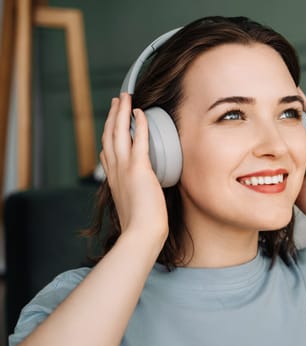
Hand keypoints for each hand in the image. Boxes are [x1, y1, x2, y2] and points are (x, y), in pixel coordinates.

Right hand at [100, 93, 167, 240]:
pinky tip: (141, 112)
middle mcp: (115, 172)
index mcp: (113, 181)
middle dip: (113, 117)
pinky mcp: (138, 169)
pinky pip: (138, 140)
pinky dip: (139, 124)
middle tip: (117, 101)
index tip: (113, 126)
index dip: (109, 136)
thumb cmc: (142, 226)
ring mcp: (124, 169)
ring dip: (122, 113)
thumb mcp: (134, 208)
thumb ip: (136, 197)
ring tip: (125, 98)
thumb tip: (145, 195)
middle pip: (109, 137)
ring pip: (119, 133)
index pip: (107, 153)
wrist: (141, 234)